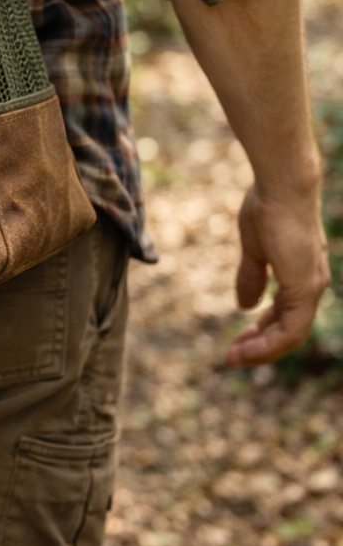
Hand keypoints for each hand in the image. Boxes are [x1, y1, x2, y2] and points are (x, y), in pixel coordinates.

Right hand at [226, 182, 330, 367]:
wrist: (282, 187)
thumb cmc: (268, 207)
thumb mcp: (254, 249)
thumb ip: (252, 277)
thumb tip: (246, 305)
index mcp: (301, 276)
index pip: (285, 316)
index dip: (261, 332)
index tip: (236, 342)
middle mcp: (312, 286)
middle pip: (289, 331)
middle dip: (260, 347)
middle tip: (232, 358)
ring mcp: (312, 288)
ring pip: (292, 336)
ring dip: (262, 351)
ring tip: (234, 358)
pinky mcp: (305, 288)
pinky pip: (291, 329)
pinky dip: (269, 343)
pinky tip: (247, 348)